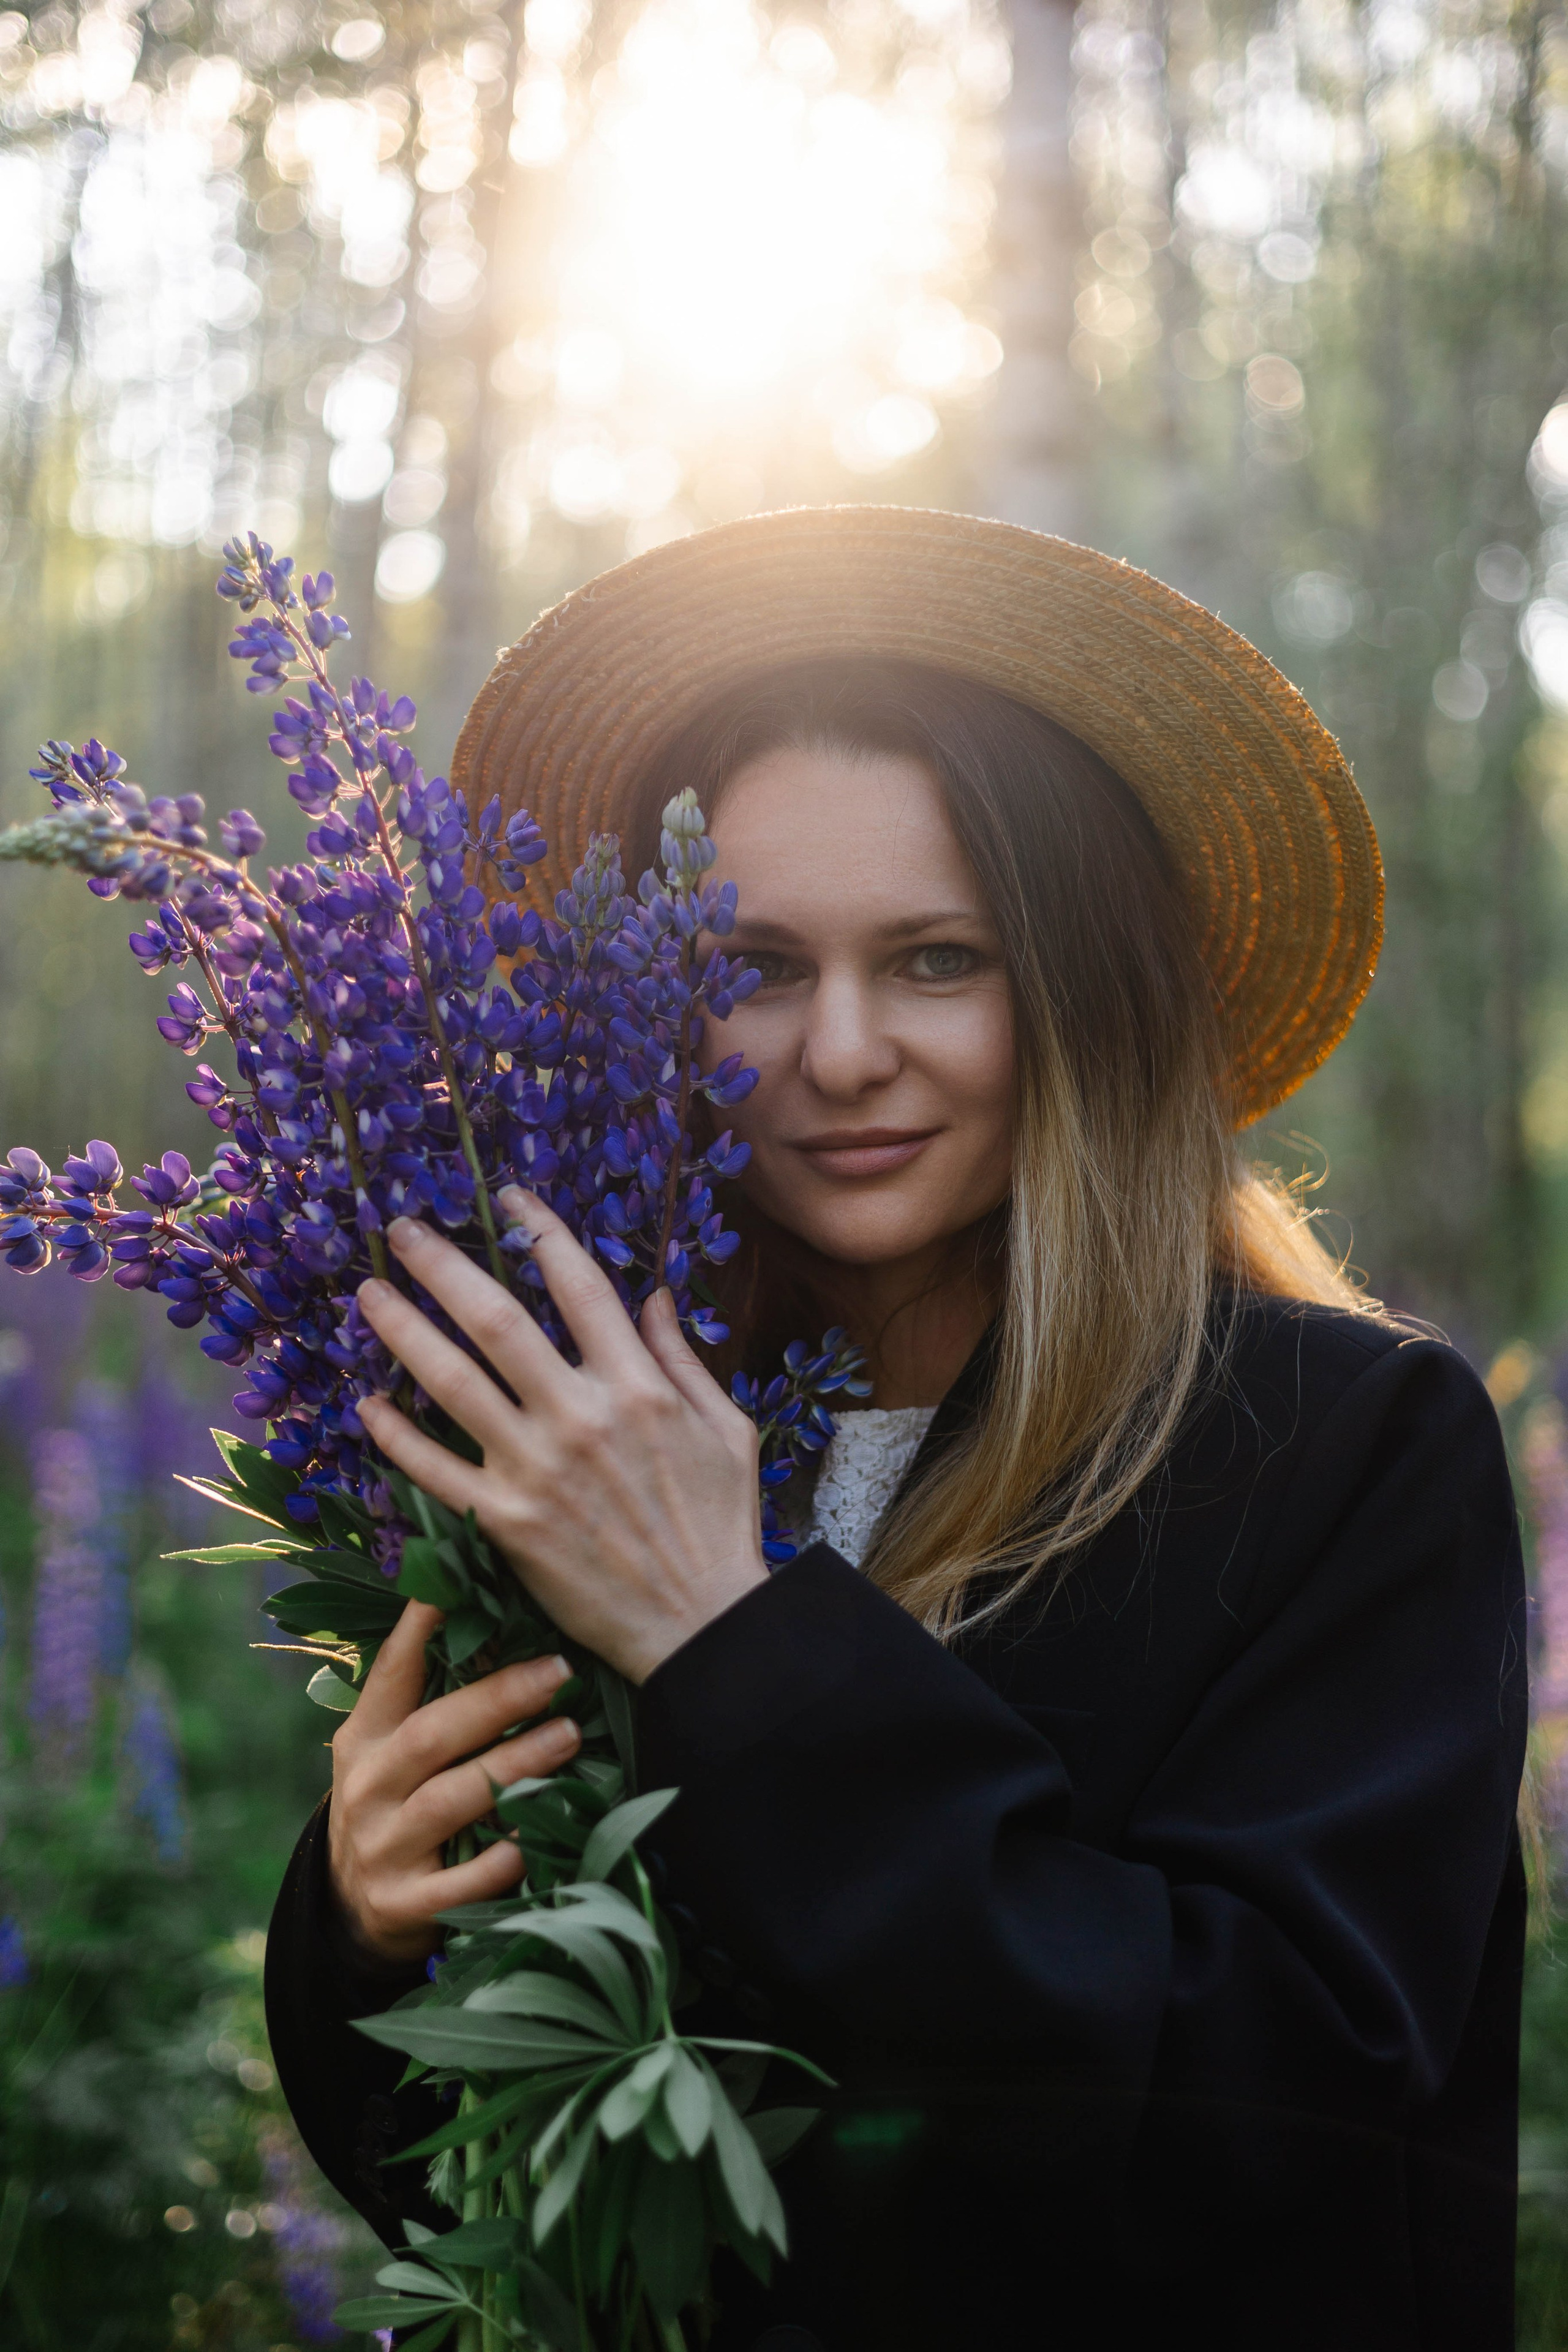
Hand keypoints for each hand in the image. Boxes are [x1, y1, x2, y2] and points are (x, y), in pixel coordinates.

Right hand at [328, 1597, 581, 1966]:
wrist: (353, 1912)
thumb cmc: (394, 1807)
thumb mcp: (389, 1750)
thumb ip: (429, 1698)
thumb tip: (495, 1617)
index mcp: (363, 1738)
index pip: (391, 1673)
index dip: (420, 1627)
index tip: (453, 1580)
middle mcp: (366, 1788)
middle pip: (432, 1735)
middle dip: (498, 1699)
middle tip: (559, 1671)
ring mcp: (383, 1848)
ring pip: (450, 1800)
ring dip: (514, 1764)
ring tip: (569, 1734)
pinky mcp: (404, 1905)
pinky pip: (461, 1880)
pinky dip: (503, 1858)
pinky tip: (541, 1834)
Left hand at [354, 1191, 768, 1683]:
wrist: (702, 1625)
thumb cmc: (722, 1525)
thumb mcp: (725, 1426)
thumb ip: (683, 1357)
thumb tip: (654, 1295)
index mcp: (638, 1385)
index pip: (578, 1283)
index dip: (539, 1230)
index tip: (508, 1198)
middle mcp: (580, 1415)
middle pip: (494, 1319)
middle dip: (441, 1265)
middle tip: (401, 1231)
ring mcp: (536, 1468)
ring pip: (450, 1382)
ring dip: (403, 1331)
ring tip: (368, 1296)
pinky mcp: (505, 1522)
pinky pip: (434, 1469)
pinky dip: (396, 1435)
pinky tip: (370, 1404)